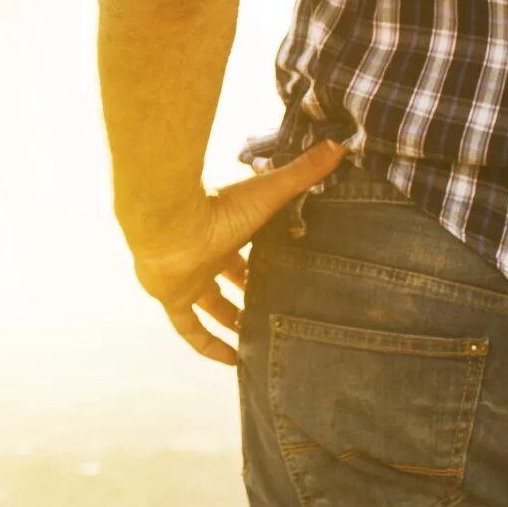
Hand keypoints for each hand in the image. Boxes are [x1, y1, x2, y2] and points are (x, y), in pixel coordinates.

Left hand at [122, 143, 345, 365]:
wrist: (167, 221)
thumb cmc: (217, 204)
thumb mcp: (269, 192)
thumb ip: (303, 172)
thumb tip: (340, 144)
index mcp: (225, 225)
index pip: (246, 242)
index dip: (264, 255)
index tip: (288, 267)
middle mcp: (205, 251)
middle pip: (228, 275)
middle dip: (249, 290)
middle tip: (276, 305)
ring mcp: (186, 276)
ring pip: (210, 304)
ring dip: (232, 319)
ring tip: (260, 337)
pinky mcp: (173, 298)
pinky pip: (189, 330)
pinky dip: (208, 346)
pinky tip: (232, 362)